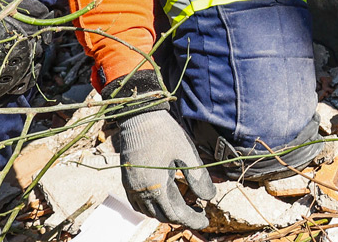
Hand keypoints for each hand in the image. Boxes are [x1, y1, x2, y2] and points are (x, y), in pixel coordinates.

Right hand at [116, 108, 215, 228]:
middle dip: (182, 217)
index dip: (192, 220)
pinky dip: (153, 206)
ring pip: (150, 211)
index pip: (175, 214)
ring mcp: (131, 186)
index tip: (206, 221)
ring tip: (185, 206)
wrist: (138, 116)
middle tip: (200, 213)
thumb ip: (198, 178)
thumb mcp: (187, 153)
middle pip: (162, 215)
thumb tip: (209, 197)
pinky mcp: (128, 179)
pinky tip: (164, 198)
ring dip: (167, 212)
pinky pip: (139, 203)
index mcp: (155, 187)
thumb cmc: (164, 132)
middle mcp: (140, 191)